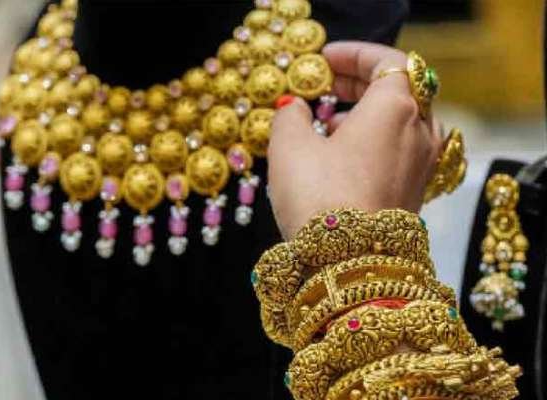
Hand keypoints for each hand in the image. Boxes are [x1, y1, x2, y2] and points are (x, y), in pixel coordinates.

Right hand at [267, 41, 443, 239]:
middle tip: (324, 85)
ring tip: (329, 123)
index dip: (353, 55)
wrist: (351, 266)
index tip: (324, 60)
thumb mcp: (289, 148)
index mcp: (396, 107)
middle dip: (357, 84)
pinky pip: (400, 151)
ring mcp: (423, 164)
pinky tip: (345, 157)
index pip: (385, 61)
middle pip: (396, 90)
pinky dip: (376, 143)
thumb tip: (294, 108)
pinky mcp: (418, 192)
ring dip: (367, 116)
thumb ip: (290, 116)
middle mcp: (420, 132)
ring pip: (400, 123)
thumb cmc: (321, 201)